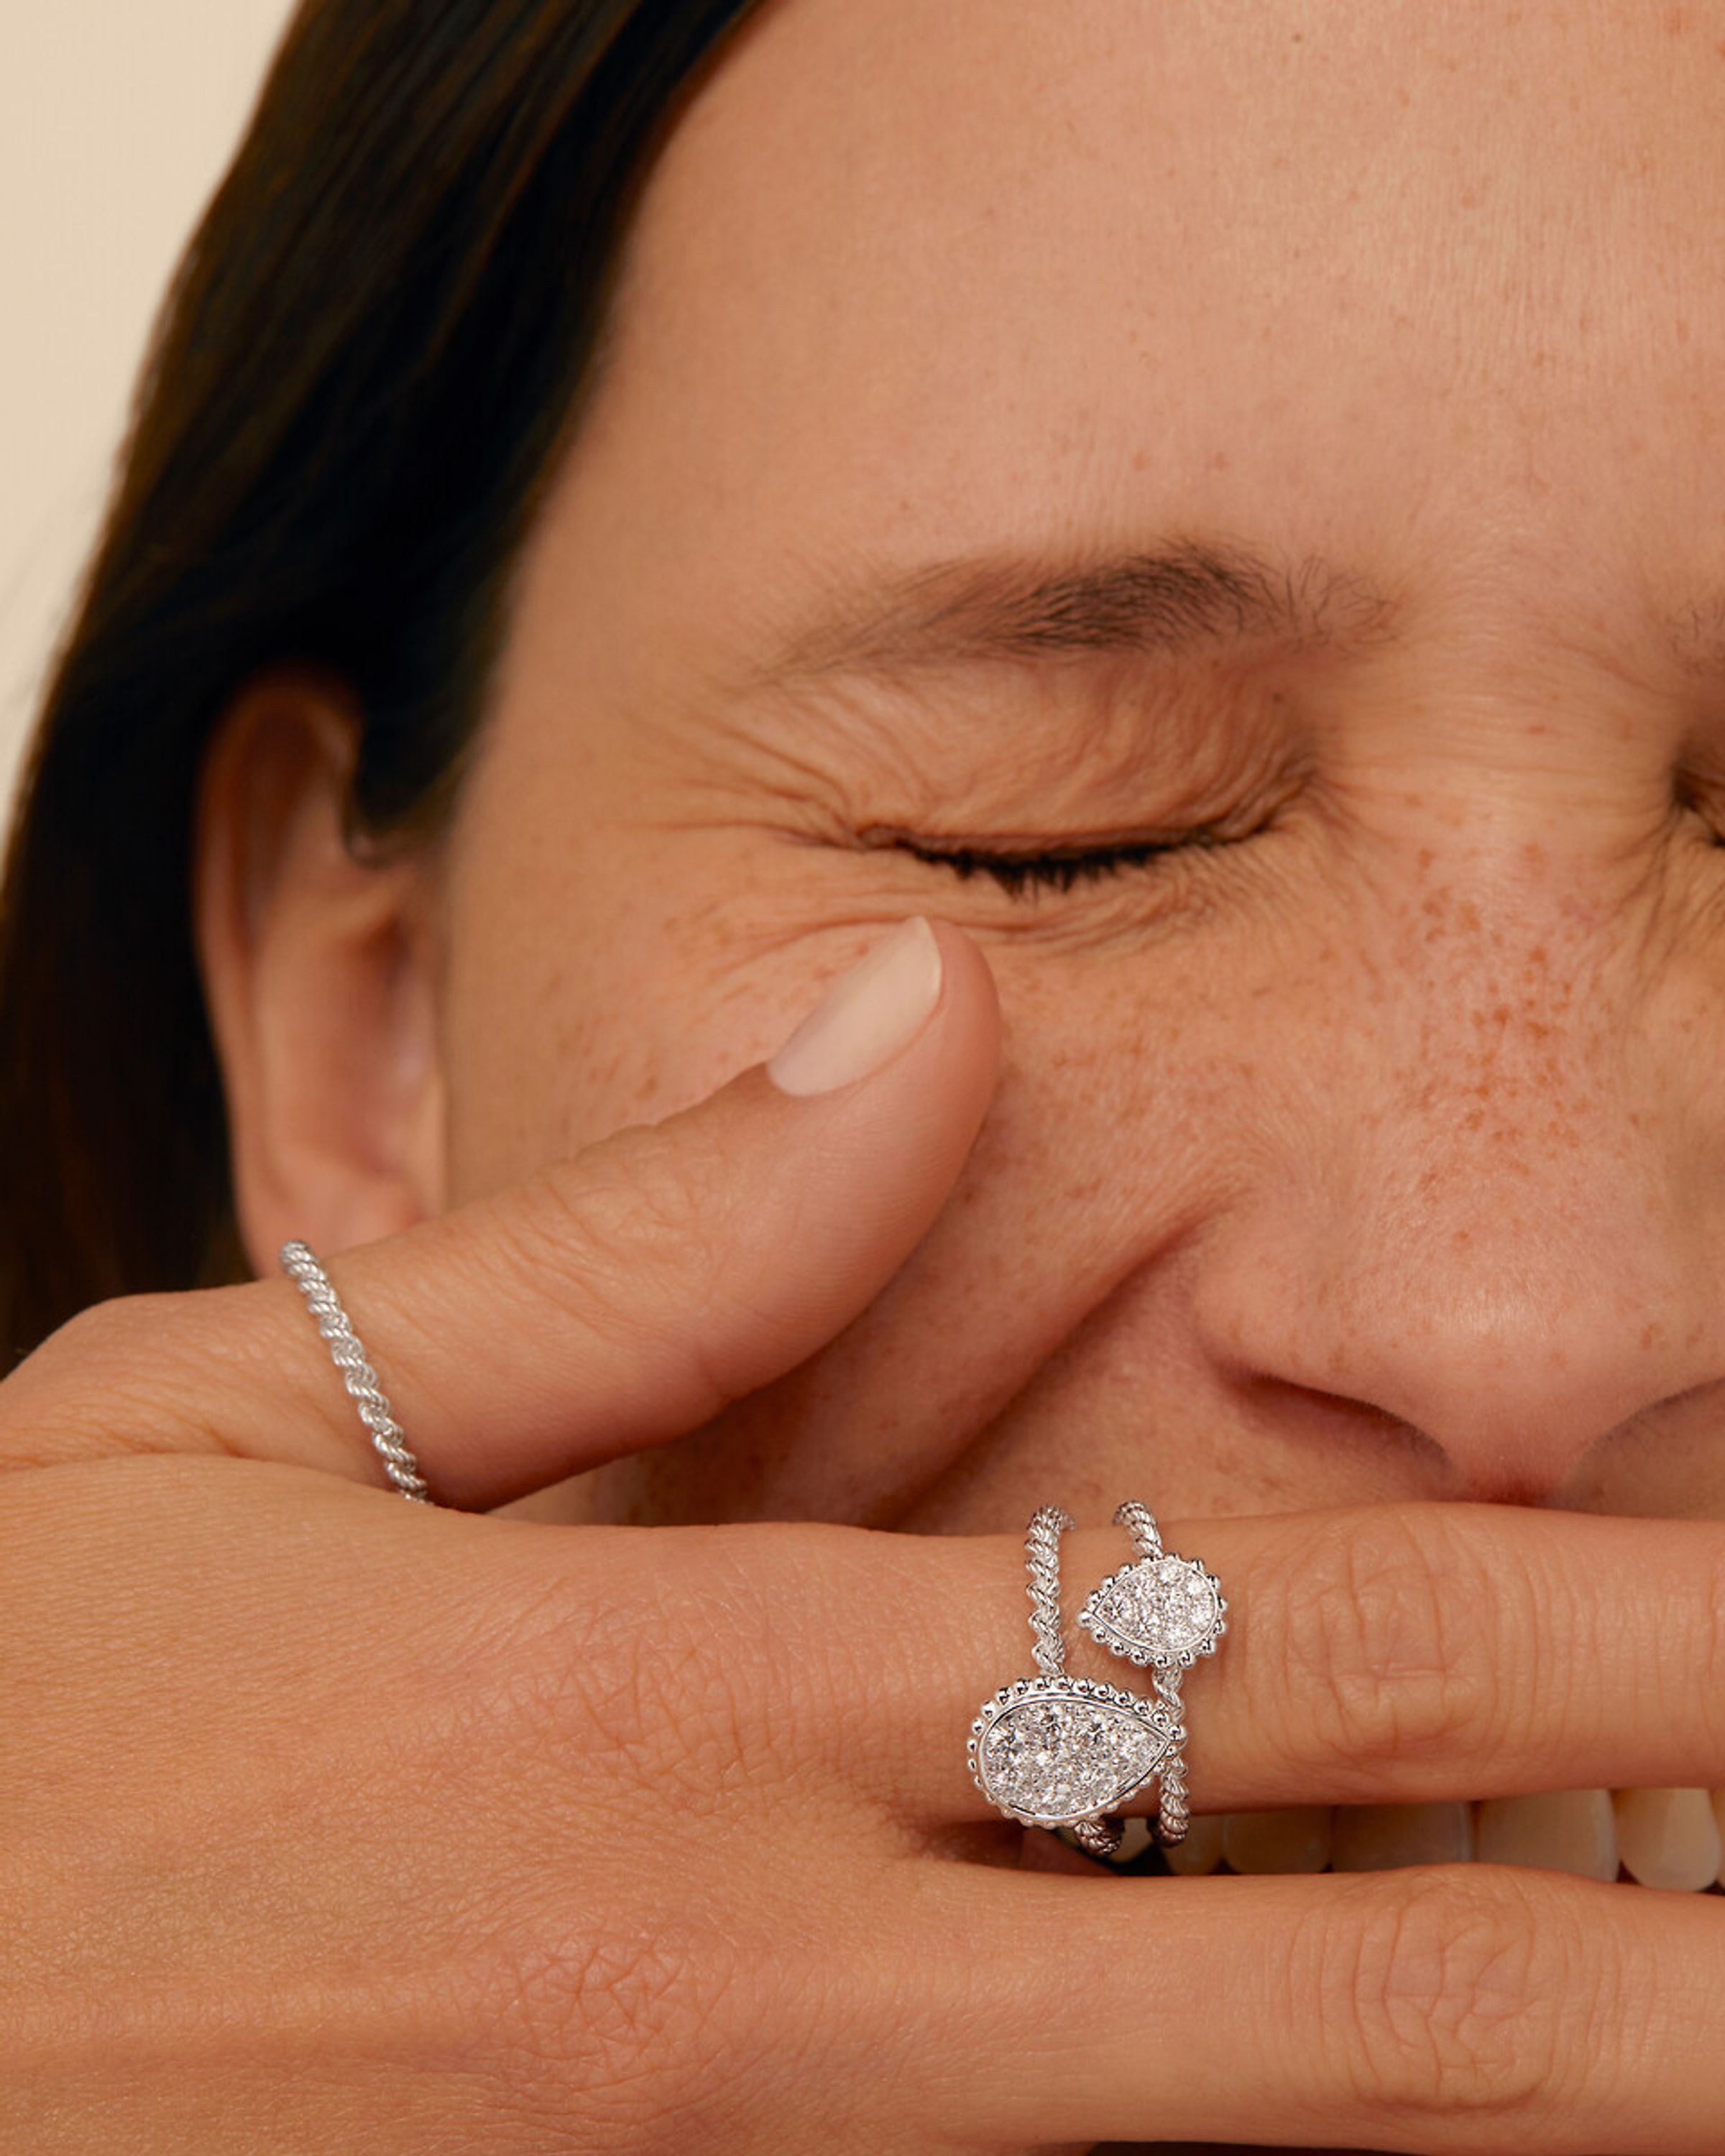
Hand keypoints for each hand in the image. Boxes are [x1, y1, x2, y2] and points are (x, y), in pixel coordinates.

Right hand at [2, 917, 1721, 2153]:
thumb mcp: (231, 1431)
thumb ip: (629, 1254)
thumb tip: (906, 1018)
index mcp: (658, 1710)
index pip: (1231, 1660)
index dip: (1573, 1646)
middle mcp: (742, 1994)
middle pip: (1329, 1997)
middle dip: (1656, 1984)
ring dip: (1486, 2127)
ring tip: (1687, 2057)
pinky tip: (1366, 2152)